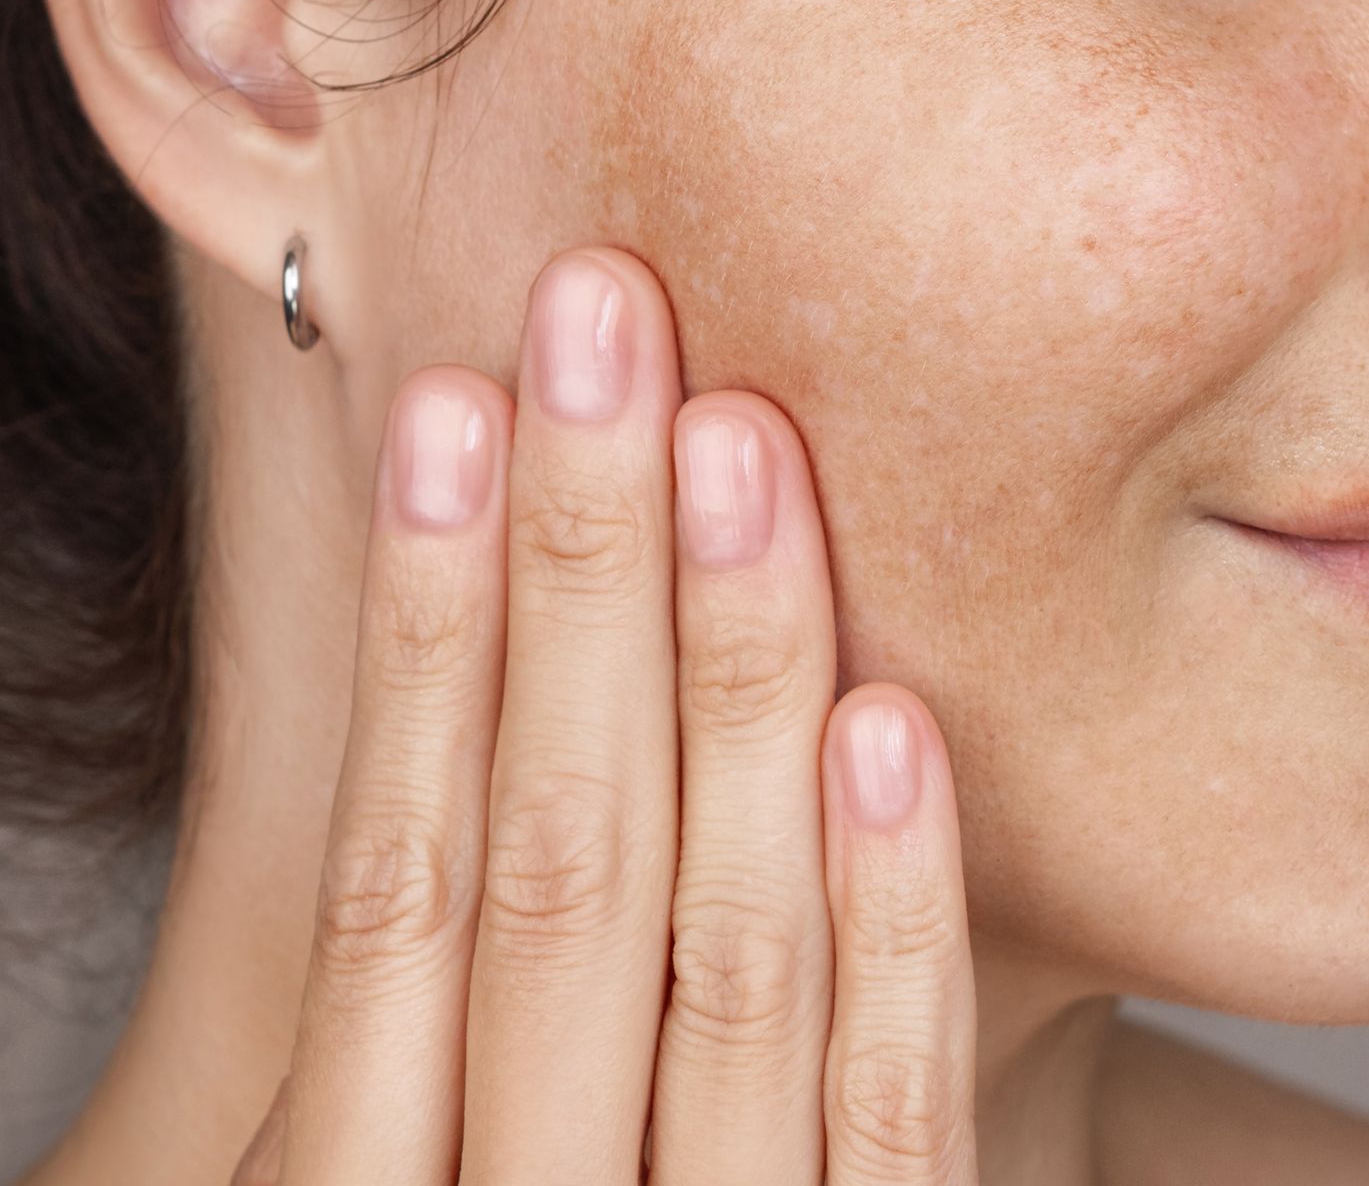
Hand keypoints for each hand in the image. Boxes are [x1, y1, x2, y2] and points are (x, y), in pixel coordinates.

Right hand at [229, 247, 979, 1184]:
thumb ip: (441, 1055)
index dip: (441, 637)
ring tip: (735, 444)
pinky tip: (876, 719)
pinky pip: (890, 1108)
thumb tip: (459, 759)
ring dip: (725, 680)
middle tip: (605, 325)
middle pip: (557, 865)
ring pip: (709, 946)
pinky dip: (886, 914)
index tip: (469, 417)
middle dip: (583, 581)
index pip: (413, 877)